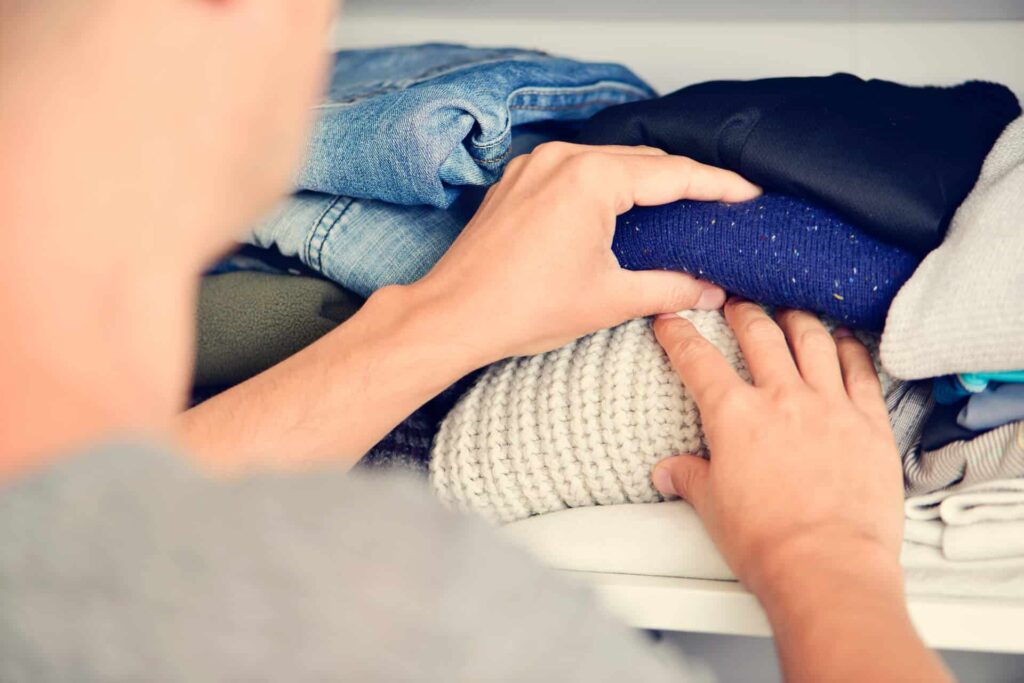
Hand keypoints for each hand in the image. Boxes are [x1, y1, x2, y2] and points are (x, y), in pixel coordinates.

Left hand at [402, 142, 760, 361]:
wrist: (453, 316)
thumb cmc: (521, 308)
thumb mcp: (610, 299)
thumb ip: (670, 287)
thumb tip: (711, 290)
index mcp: (591, 178)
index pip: (673, 175)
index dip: (717, 184)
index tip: (748, 193)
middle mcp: (561, 159)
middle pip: (641, 162)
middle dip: (683, 181)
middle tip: (720, 201)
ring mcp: (533, 166)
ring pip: (606, 162)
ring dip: (642, 181)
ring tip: (677, 205)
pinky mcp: (515, 181)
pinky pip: (573, 171)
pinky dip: (603, 185)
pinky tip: (618, 209)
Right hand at [650, 300, 903, 594]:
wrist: (826, 567)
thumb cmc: (767, 543)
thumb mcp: (712, 508)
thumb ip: (690, 478)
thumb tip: (669, 471)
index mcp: (734, 416)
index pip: (697, 360)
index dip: (678, 335)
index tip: (671, 322)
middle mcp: (781, 398)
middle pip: (759, 334)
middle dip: (742, 312)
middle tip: (736, 305)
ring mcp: (829, 405)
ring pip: (813, 340)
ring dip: (797, 319)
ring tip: (791, 313)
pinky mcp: (869, 423)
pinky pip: (861, 370)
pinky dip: (850, 348)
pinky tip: (845, 342)